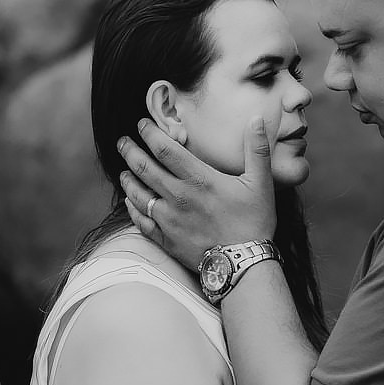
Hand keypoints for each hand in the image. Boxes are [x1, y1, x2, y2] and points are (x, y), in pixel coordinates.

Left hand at [118, 116, 276, 269]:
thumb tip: (257, 118)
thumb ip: (257, 149)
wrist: (244, 266)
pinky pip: (141, 221)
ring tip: (124, 170)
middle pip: (144, 168)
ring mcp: (169, 220)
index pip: (164, 149)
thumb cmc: (254, 223)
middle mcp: (178, 197)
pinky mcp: (166, 239)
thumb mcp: (261, 183)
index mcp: (199, 179)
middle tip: (122, 142)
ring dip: (127, 179)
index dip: (149, 133)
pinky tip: (130, 201)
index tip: (141, 124)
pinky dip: (132, 208)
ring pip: (138, 194)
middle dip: (129, 151)